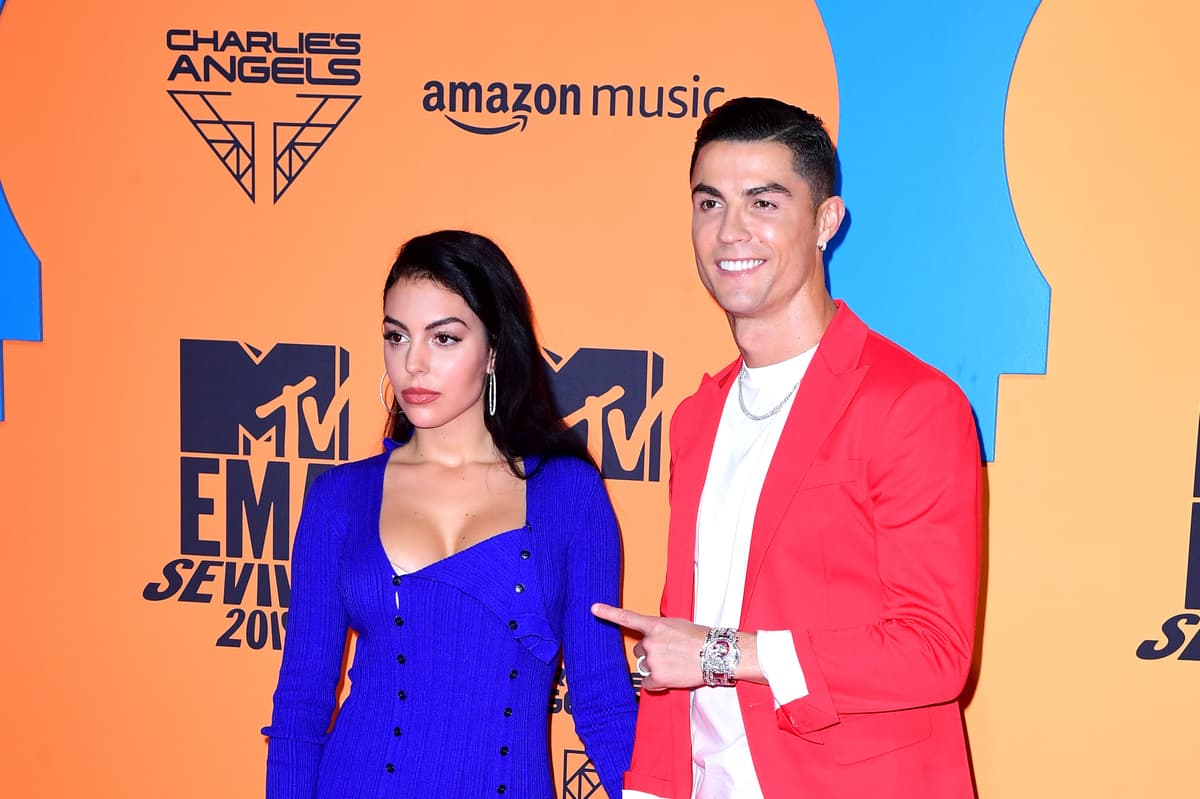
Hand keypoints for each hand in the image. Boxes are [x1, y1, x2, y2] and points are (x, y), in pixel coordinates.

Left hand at [591, 603, 707, 691]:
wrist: (716, 653)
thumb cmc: (700, 638)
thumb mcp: (677, 625)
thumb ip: (660, 630)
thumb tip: (651, 640)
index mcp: (655, 625)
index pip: (627, 617)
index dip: (608, 612)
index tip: (593, 608)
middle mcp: (650, 642)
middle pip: (639, 650)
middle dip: (651, 653)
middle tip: (671, 653)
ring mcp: (653, 660)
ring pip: (645, 667)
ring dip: (656, 667)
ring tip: (676, 664)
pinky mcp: (658, 677)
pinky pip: (649, 684)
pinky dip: (658, 683)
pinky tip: (672, 676)